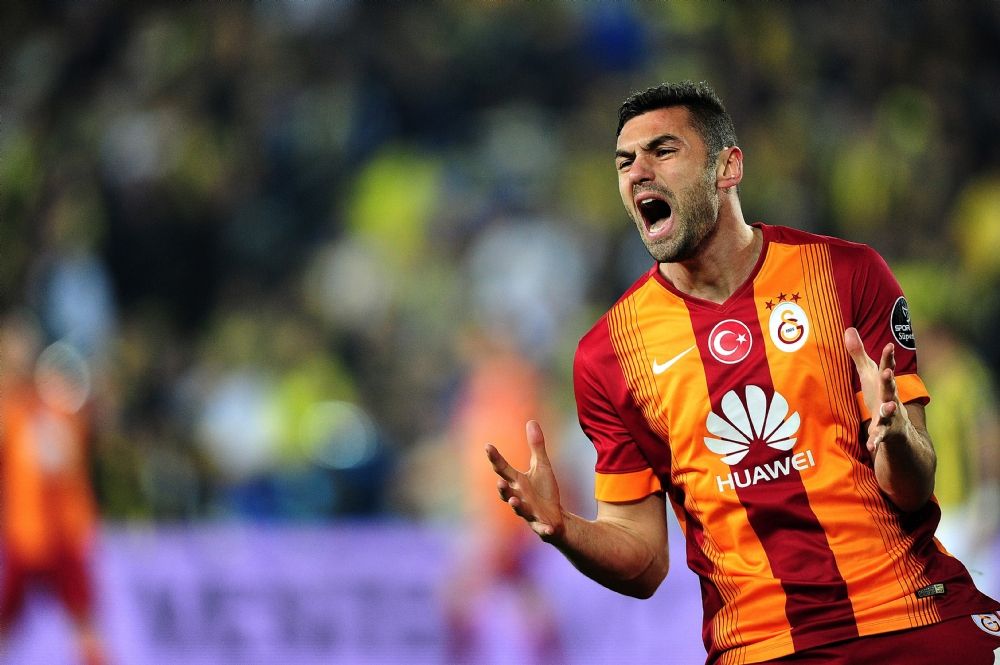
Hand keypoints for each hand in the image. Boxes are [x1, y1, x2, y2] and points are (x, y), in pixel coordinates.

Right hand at [485, 420, 564, 539]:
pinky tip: (548, 530)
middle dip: (502, 487)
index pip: (503, 469)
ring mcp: (528, 513)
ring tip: (515, 500)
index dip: (495, 458)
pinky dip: (543, 530)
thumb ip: (536, 446)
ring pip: (519, 510)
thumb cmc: (544, 492)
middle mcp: (518, 497)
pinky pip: (541, 529)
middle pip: (506, 492)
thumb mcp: (542, 466)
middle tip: (500, 480)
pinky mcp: (540, 526)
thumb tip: (531, 421)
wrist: (554, 518)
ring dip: (516, 505)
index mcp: (517, 482)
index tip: (488, 446)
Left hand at [844, 327, 910, 455]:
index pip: (886, 367)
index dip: (888, 357)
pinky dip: (876, 441)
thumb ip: (858, 353)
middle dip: (888, 379)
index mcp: (884, 383)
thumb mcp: (868, 375)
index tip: (889, 345)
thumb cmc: (879, 395)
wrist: (900, 429)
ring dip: (889, 408)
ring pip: (890, 411)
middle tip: (887, 372)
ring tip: (888, 406)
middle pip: (889, 387)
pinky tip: (872, 446)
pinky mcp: (887, 432)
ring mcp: (891, 415)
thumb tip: (848, 328)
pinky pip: (880, 437)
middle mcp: (890, 397)